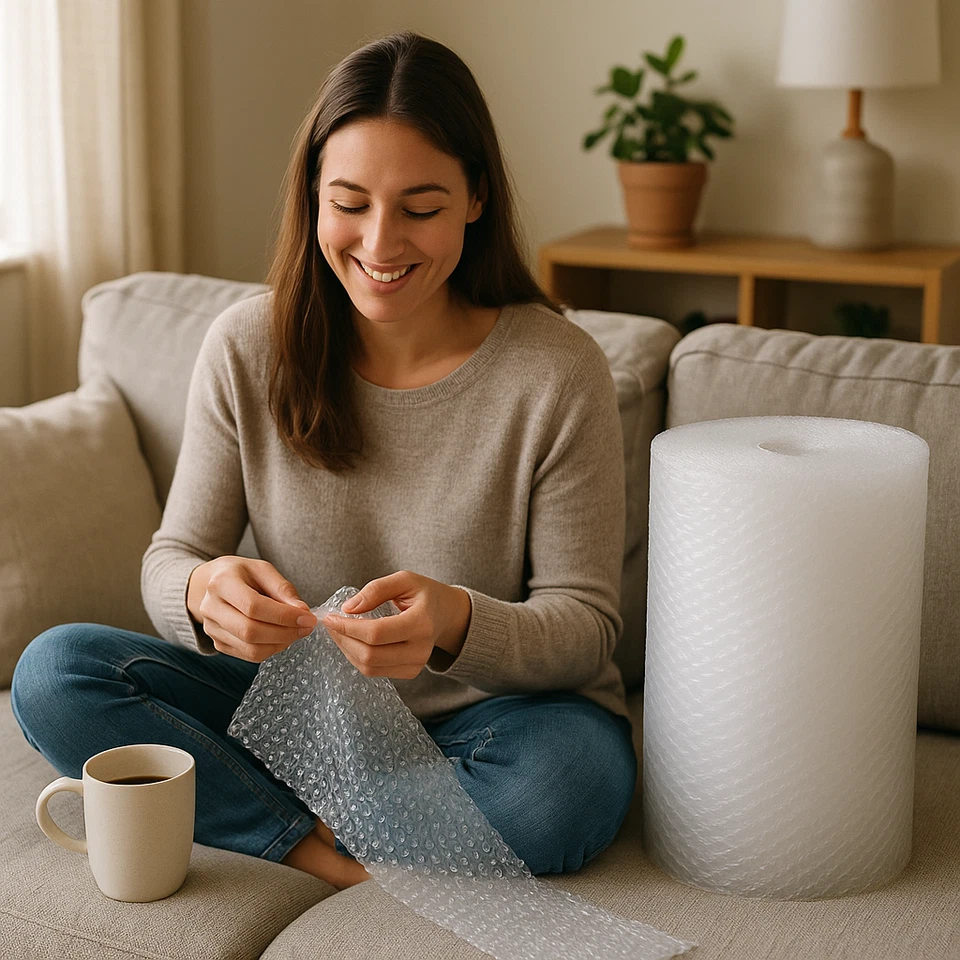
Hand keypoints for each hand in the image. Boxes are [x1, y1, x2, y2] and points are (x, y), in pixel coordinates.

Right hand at [186, 557, 316, 662]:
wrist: (213, 583)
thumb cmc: (242, 574)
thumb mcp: (263, 570)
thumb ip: (283, 590)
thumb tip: (303, 612)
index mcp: (222, 583)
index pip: (254, 606)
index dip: (283, 616)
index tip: (307, 618)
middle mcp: (211, 607)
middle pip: (250, 631)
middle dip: (284, 633)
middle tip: (306, 628)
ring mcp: (211, 628)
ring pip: (250, 648)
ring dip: (280, 643)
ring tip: (295, 632)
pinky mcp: (217, 643)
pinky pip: (248, 655)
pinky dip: (270, 649)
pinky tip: (280, 637)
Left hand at [321, 571, 470, 679]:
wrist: (446, 614)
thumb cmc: (424, 594)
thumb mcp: (404, 580)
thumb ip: (376, 590)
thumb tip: (348, 609)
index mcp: (421, 623)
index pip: (376, 633)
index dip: (348, 627)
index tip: (331, 617)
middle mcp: (421, 649)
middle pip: (370, 655)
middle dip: (343, 640)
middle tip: (332, 624)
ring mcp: (417, 664)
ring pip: (369, 667)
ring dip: (347, 650)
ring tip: (340, 632)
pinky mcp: (410, 672)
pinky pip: (374, 671)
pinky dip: (357, 658)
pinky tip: (354, 642)